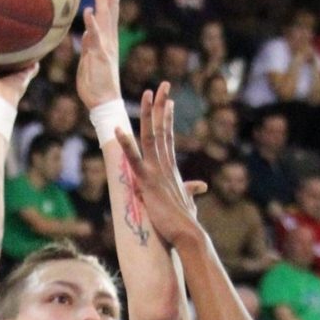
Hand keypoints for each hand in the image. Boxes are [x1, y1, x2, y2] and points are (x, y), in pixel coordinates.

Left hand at [74, 0, 124, 110]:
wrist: (103, 103)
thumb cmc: (95, 85)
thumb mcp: (88, 60)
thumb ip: (87, 45)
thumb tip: (85, 33)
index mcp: (106, 38)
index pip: (109, 10)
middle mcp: (108, 39)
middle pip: (111, 8)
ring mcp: (104, 46)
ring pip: (105, 17)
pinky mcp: (99, 56)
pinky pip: (95, 37)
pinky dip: (92, 24)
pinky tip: (89, 11)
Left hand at [111, 85, 210, 250]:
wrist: (188, 234)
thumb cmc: (186, 222)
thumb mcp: (188, 202)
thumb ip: (191, 191)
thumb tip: (200, 186)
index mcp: (171, 169)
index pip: (168, 138)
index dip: (167, 119)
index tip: (168, 101)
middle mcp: (165, 166)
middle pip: (161, 130)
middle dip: (161, 106)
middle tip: (162, 85)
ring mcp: (156, 172)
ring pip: (150, 137)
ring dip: (148, 114)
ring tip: (146, 93)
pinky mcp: (148, 182)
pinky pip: (135, 160)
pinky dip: (126, 144)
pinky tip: (118, 130)